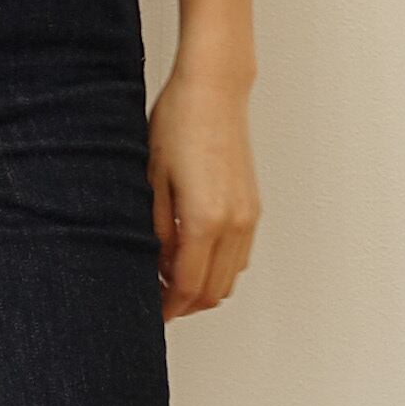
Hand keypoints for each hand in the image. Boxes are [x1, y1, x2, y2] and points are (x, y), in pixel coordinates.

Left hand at [150, 65, 258, 314]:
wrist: (213, 91)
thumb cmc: (177, 125)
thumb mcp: (152, 181)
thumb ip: (157, 231)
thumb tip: (159, 268)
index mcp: (205, 220)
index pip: (188, 286)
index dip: (168, 307)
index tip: (151, 314)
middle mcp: (234, 224)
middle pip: (213, 291)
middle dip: (185, 304)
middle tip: (157, 300)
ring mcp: (248, 216)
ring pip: (230, 278)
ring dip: (203, 288)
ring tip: (170, 277)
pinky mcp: (253, 207)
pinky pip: (239, 256)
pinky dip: (218, 268)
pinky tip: (192, 254)